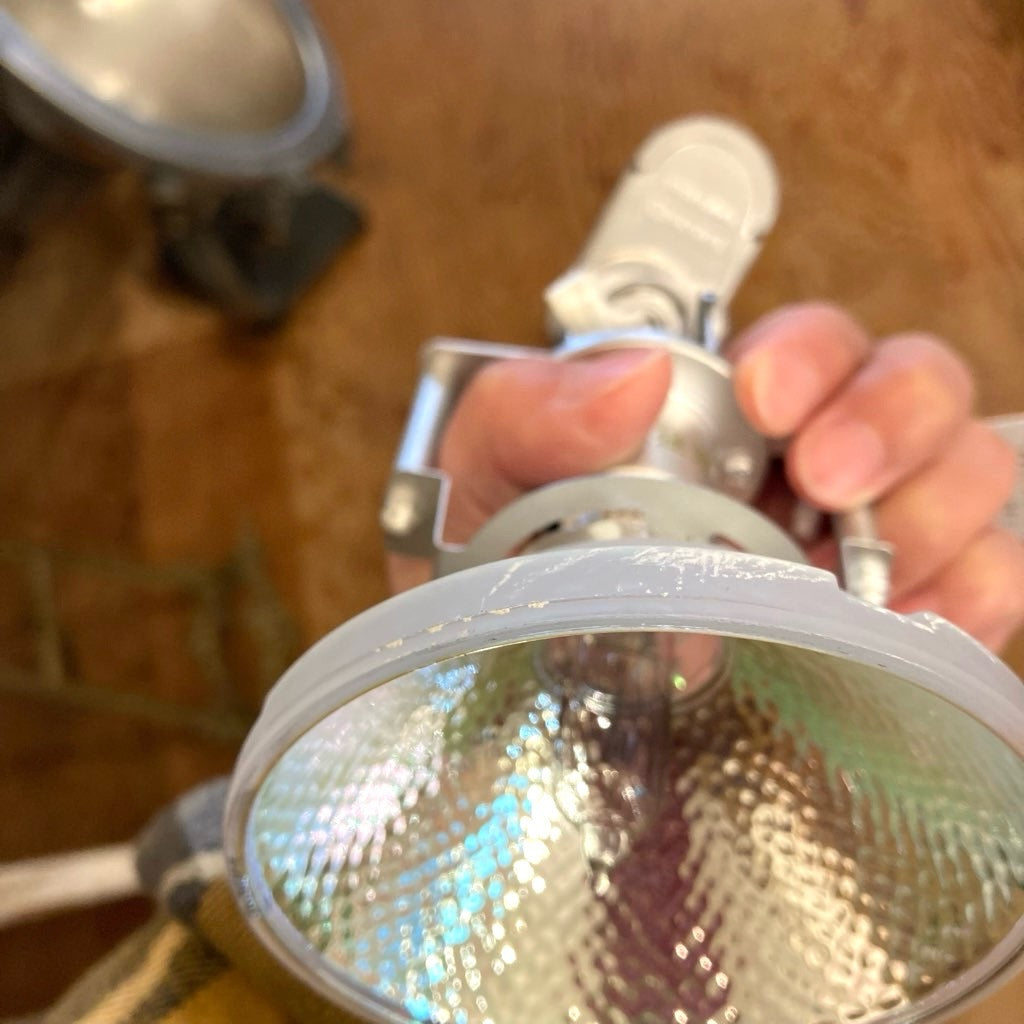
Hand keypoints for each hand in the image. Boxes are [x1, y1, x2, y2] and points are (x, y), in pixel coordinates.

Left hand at [390, 303, 1022, 652]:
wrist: (511, 685)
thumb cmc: (500, 571)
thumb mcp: (480, 481)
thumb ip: (527, 413)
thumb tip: (632, 378)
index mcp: (717, 414)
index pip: (808, 343)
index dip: (810, 352)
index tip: (764, 395)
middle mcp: (801, 462)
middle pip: (914, 386)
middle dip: (892, 416)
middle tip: (828, 480)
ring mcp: (857, 538)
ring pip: (969, 472)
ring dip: (938, 507)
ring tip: (867, 571)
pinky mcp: (890, 622)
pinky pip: (986, 582)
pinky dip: (975, 595)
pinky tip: (911, 624)